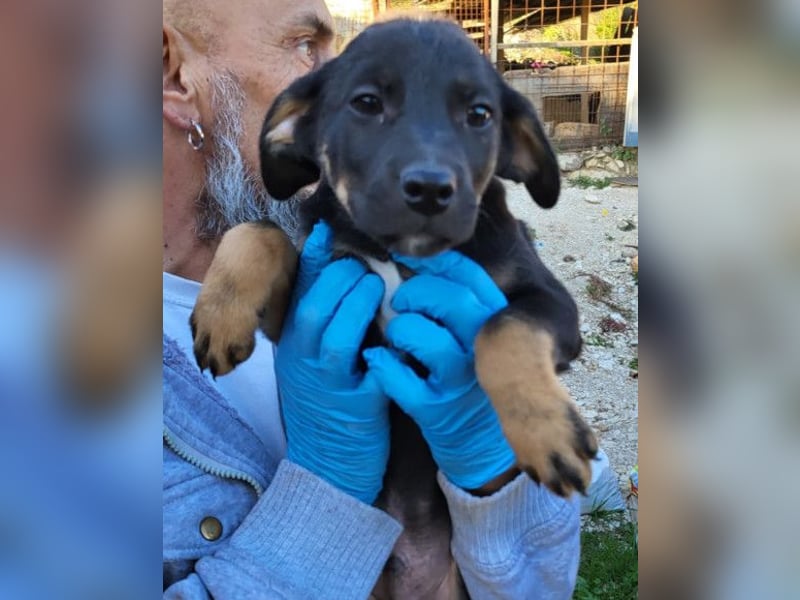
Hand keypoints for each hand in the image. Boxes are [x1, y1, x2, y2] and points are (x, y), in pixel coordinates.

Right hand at [276, 222, 387, 503]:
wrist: (325, 467)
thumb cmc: (324, 404)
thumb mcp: (310, 359)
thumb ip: (321, 320)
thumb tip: (333, 272)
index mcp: (292, 346)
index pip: (297, 295)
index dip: (313, 260)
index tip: (328, 232)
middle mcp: (303, 363)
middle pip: (315, 309)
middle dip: (343, 278)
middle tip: (366, 269)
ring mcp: (328, 385)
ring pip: (337, 336)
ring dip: (360, 305)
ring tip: (379, 290)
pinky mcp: (357, 408)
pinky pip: (372, 371)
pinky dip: (387, 349)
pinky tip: (400, 335)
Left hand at [363, 251, 516, 490]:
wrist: (478, 443)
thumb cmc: (467, 375)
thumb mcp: (475, 336)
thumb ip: (456, 301)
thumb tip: (413, 257)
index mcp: (494, 323)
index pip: (471, 277)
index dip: (436, 262)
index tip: (409, 259)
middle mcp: (484, 350)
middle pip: (455, 301)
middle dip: (419, 291)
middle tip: (400, 299)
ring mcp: (462, 382)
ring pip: (432, 341)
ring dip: (403, 328)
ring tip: (394, 332)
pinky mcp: (438, 411)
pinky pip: (406, 383)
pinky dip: (385, 367)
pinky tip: (378, 359)